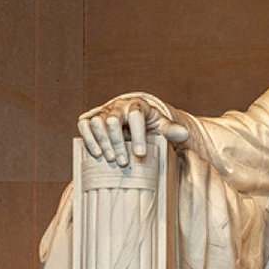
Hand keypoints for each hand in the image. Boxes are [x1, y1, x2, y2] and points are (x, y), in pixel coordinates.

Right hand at [76, 93, 191, 166]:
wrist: (134, 120)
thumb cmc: (150, 125)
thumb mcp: (163, 126)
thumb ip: (172, 130)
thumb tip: (184, 133)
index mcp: (138, 106)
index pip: (136, 115)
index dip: (137, 134)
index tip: (140, 154)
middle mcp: (118, 106)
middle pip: (112, 120)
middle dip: (118, 142)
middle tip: (123, 162)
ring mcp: (103, 112)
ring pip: (97, 122)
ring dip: (102, 142)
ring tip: (111, 159)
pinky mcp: (92, 118)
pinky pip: (84, 124)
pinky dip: (88, 138)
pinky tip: (96, 154)